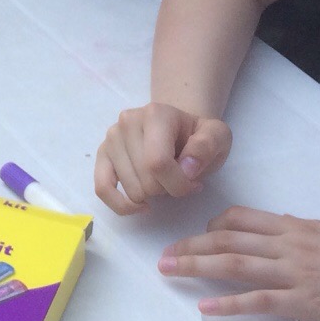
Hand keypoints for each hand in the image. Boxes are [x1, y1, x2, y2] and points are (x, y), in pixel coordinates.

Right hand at [94, 102, 231, 214]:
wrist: (178, 127)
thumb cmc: (197, 136)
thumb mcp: (217, 136)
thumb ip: (207, 147)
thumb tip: (187, 168)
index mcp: (155, 113)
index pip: (157, 162)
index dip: (179, 184)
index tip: (194, 184)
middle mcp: (127, 122)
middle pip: (146, 180)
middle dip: (168, 190)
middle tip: (180, 180)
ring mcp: (111, 138)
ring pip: (131, 190)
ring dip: (152, 196)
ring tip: (164, 180)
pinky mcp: (102, 155)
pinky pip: (102, 189)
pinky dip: (121, 205)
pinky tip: (140, 206)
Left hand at [159, 206, 319, 320]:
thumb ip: (305, 236)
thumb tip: (281, 233)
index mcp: (299, 227)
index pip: (241, 219)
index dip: (211, 227)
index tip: (194, 238)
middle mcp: (292, 244)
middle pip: (227, 238)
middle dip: (190, 246)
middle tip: (162, 255)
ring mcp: (296, 273)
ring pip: (233, 264)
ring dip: (195, 266)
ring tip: (167, 271)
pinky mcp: (304, 303)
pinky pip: (257, 301)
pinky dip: (227, 303)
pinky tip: (204, 306)